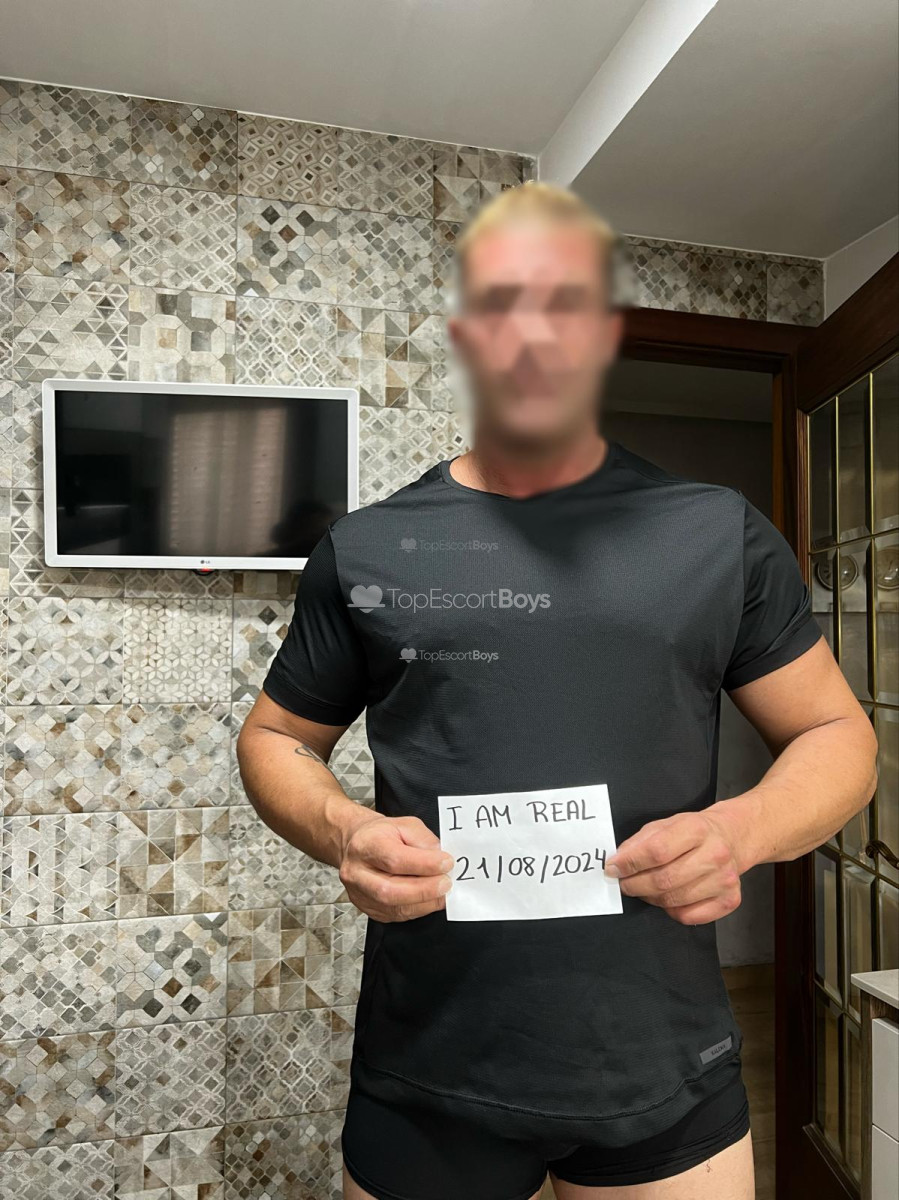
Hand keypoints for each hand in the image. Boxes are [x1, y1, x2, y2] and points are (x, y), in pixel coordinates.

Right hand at [339, 814, 453, 921]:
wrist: (358, 845)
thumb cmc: (381, 835)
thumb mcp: (404, 824)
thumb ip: (424, 840)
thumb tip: (441, 860)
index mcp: (366, 845)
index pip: (395, 859)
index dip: (424, 864)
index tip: (446, 863)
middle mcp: (358, 872)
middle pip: (390, 890)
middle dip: (424, 890)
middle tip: (446, 883)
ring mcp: (360, 894)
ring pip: (394, 908)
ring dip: (424, 902)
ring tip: (442, 892)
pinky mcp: (368, 908)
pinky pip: (396, 916)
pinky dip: (418, 909)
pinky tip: (429, 899)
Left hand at [603, 809, 742, 924]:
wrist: (730, 837)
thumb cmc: (691, 832)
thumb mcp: (664, 825)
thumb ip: (639, 843)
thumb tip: (617, 863)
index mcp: (696, 829)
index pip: (657, 851)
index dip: (630, 863)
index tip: (612, 869)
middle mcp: (715, 854)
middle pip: (664, 880)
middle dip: (635, 885)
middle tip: (624, 884)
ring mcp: (726, 879)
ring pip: (674, 901)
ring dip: (650, 898)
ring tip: (644, 889)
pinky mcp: (730, 900)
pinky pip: (689, 916)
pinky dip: (670, 911)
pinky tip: (667, 899)